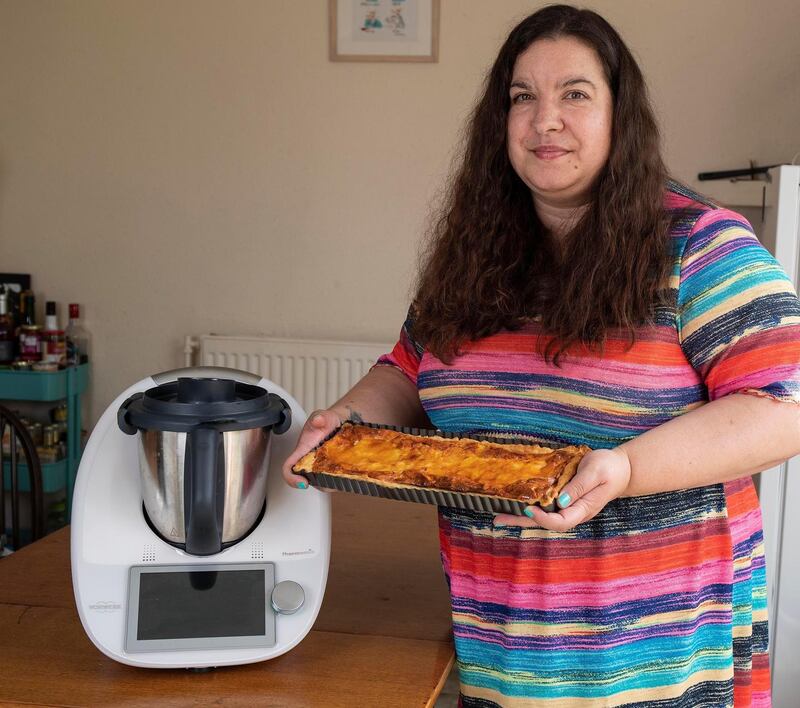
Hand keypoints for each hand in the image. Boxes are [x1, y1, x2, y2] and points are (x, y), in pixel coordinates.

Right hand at [281, 409, 342, 488]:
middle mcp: (309, 463)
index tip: (303, 482)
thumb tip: (318, 420)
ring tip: (346, 471)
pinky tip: (352, 471)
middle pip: (310, 480)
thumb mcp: (323, 416)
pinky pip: (336, 481)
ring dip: (335, 481)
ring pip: (325, 483)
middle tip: (335, 475)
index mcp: (301, 452)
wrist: (340, 422)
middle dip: (322, 482)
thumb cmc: (327, 421)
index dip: (291, 479)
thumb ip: (320, 417)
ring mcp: (321, 469)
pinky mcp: (333, 472)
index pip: (289, 469)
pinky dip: (344, 478)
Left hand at [493, 447, 631, 530]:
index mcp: (583, 509)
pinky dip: (530, 506)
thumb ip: (578, 487)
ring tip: (499, 514)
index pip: (560, 521)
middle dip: (522, 522)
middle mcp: (574, 512)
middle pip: (546, 524)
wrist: (621, 468)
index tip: (528, 509)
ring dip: (521, 516)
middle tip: (498, 519)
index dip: (543, 519)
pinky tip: (516, 502)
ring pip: (543, 516)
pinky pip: (545, 506)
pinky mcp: (565, 500)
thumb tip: (559, 501)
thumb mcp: (595, 472)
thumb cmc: (609, 468)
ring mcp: (569, 507)